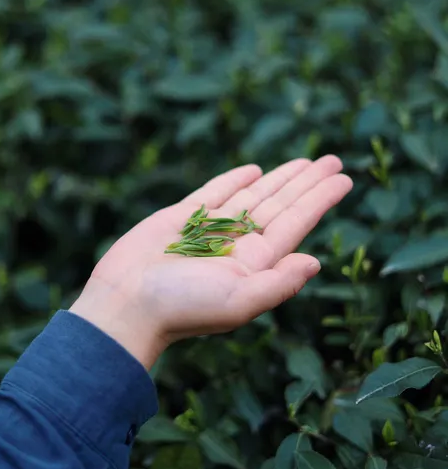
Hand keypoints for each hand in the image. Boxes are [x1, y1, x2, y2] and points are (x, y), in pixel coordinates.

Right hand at [70, 156, 352, 368]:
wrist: (125, 304)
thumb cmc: (181, 307)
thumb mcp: (237, 301)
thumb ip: (279, 283)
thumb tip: (316, 261)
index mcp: (254, 263)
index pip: (295, 223)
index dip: (320, 200)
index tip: (344, 179)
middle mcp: (236, 245)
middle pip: (280, 205)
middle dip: (306, 183)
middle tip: (333, 161)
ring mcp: (209, 230)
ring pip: (252, 196)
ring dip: (279, 178)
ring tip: (304, 162)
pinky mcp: (180, 218)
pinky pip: (214, 193)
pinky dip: (234, 180)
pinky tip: (253, 170)